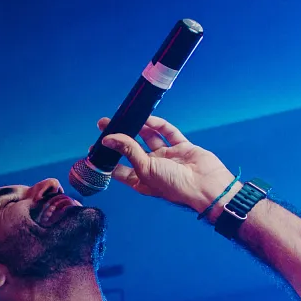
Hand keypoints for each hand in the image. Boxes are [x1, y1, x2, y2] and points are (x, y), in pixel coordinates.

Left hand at [98, 114, 232, 215]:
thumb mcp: (145, 168)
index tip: (94, 146)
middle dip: (119, 137)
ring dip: (138, 127)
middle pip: (132, 150)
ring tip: (123, 115)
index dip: (107, 158)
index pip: (119, 169)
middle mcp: (153, 168)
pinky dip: (158, 125)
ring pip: (150, 138)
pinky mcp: (182, 147)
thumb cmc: (174, 185)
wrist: (206, 185)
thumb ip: (128, 151)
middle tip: (104, 124)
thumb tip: (109, 139)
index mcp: (142, 180)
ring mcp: (168, 157)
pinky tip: (147, 118)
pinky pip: (168, 133)